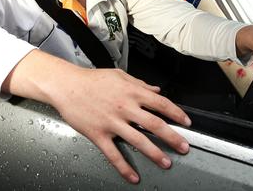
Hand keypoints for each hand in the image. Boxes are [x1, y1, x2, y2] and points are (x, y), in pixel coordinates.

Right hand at [4, 50, 190, 183]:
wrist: (66, 85)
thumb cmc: (91, 80)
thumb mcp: (119, 76)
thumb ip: (140, 84)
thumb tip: (156, 90)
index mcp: (131, 92)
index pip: (161, 103)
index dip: (176, 113)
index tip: (186, 122)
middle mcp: (125, 107)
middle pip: (154, 124)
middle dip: (172, 137)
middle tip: (184, 147)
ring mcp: (112, 122)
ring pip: (138, 140)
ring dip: (154, 153)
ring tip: (166, 163)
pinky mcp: (98, 134)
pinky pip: (113, 154)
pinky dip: (124, 167)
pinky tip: (133, 176)